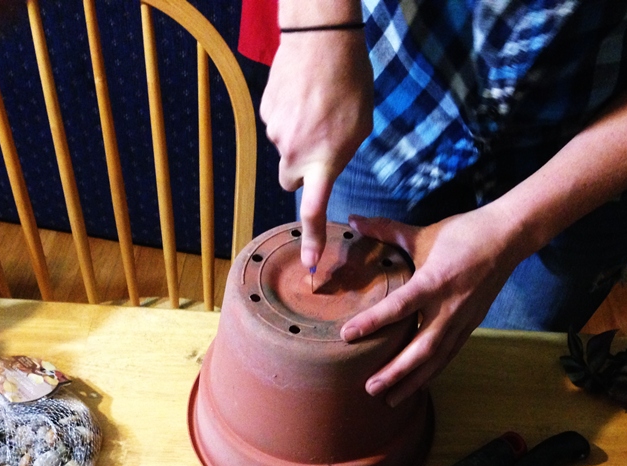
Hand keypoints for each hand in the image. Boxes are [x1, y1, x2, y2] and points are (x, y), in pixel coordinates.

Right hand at [260, 30, 372, 267]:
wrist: (321, 41)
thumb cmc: (351, 82)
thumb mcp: (360, 126)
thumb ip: (342, 153)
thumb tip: (325, 162)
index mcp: (324, 161)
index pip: (313, 210)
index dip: (312, 239)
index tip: (310, 263)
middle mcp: (295, 154)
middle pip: (290, 180)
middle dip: (301, 172)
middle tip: (318, 147)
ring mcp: (276, 133)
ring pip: (285, 148)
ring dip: (298, 136)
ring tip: (316, 105)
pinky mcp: (265, 112)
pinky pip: (277, 124)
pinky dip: (288, 116)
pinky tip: (302, 94)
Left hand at [341, 209, 524, 406]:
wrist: (509, 238)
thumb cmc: (464, 233)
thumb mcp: (423, 233)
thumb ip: (386, 230)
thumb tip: (352, 219)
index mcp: (435, 281)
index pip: (399, 306)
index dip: (373, 322)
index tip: (347, 335)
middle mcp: (450, 307)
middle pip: (421, 347)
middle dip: (396, 371)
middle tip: (369, 388)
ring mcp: (463, 320)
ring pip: (437, 358)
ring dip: (413, 381)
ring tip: (389, 399)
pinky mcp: (471, 325)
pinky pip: (449, 354)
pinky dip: (432, 372)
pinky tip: (417, 386)